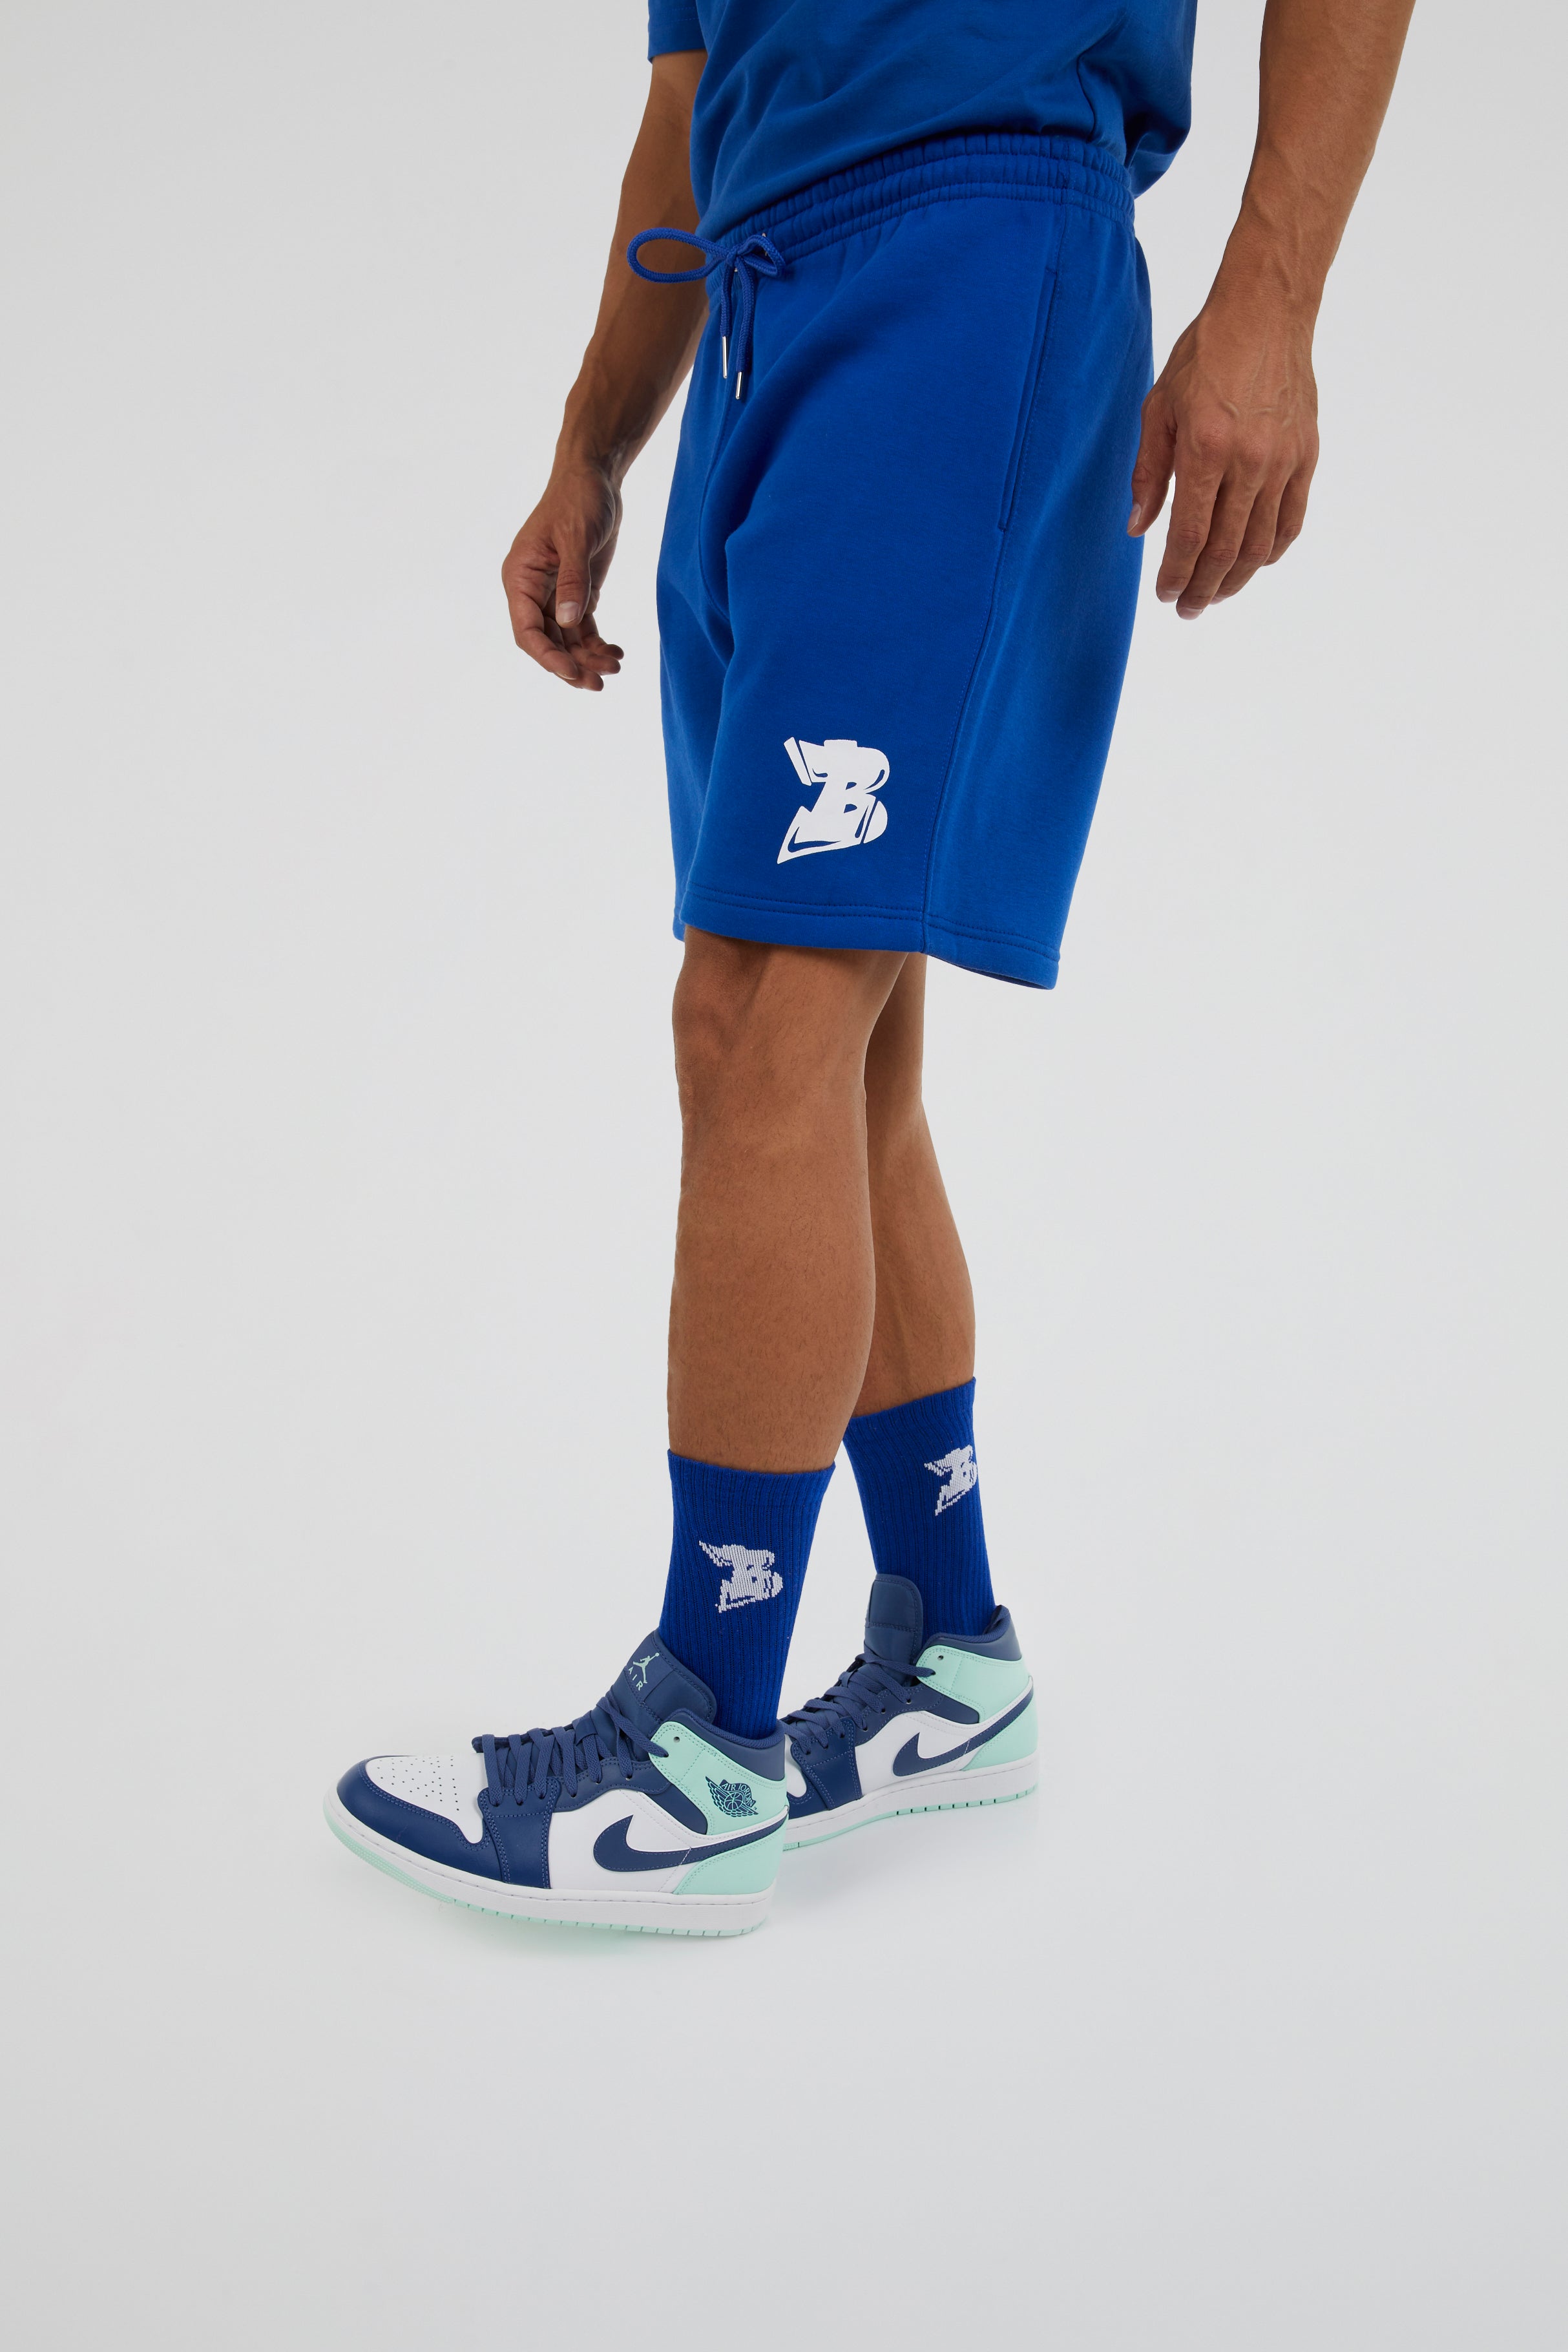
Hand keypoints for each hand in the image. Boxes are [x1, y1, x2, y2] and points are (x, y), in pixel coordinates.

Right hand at [502, 462, 625, 688]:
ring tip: (615, 667)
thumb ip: (573, 582)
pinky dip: (597, 644)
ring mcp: (554, 594)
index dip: (547, 656)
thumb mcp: (577, 538)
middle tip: (598, 684)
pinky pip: (582, 629)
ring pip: (566, 640)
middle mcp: (532, 590)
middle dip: (571, 665)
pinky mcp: (576, 592)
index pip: (526, 630)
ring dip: (588, 658)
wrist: (595, 478)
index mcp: (520, 577)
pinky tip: (616, 653)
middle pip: (547, 642)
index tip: (572, 672)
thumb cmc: (579, 500)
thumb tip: (567, 623)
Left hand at [1128, 284, 1318, 617]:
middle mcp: (1249, 459)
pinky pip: (1291, 520)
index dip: (1176, 573)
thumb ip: (1149, 473)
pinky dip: (1272, 550)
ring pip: (1261, 543)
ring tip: (1215, 594)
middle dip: (1203, 588)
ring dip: (1236, 578)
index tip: (1165, 595)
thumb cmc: (1205, 355)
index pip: (1189, 533)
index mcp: (1205, 448)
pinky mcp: (1306, 455)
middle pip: (1226, 548)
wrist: (1266, 312)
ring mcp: (1283, 460)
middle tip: (1187, 609)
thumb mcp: (1159, 408)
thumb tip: (1137, 530)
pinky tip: (1253, 564)